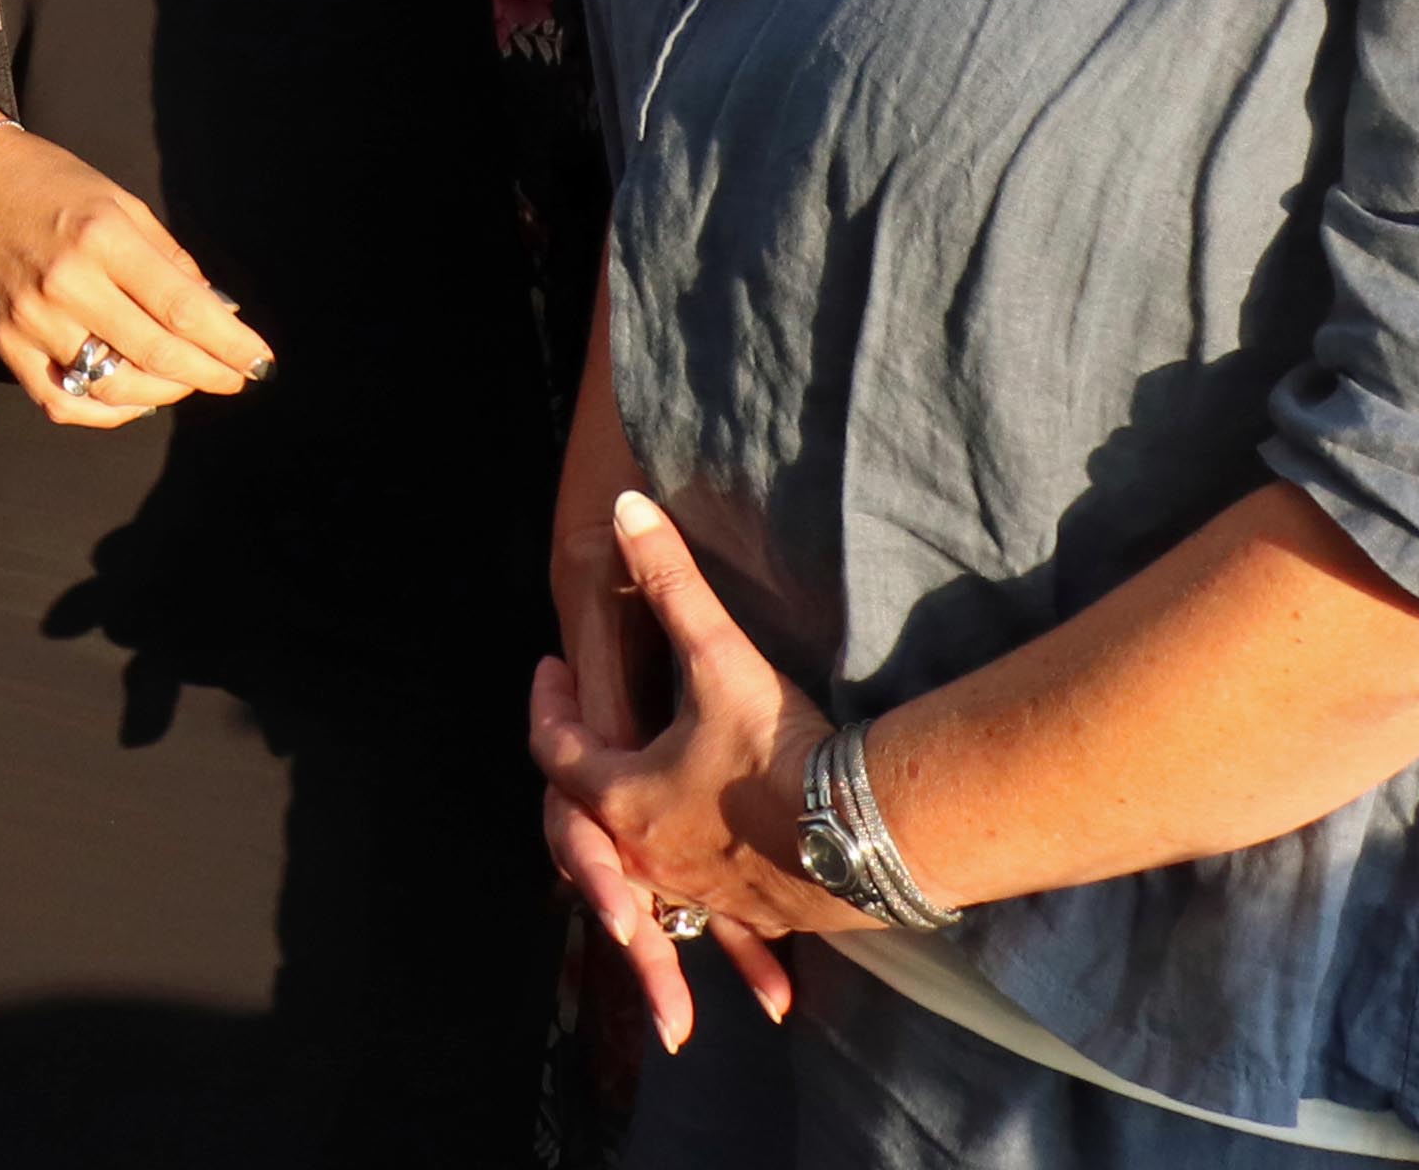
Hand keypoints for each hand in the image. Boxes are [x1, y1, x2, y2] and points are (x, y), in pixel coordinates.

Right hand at [0, 102, 268, 428]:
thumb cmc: (46, 182)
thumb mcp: (118, 200)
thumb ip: (168, 258)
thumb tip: (216, 310)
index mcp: (103, 237)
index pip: (182, 307)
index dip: (229, 342)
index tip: (259, 360)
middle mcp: (68, 284)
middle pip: (157, 354)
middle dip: (210, 373)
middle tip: (236, 378)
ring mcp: (32, 321)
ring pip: (114, 388)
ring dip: (164, 393)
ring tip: (185, 380)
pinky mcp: (4, 345)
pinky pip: (64, 403)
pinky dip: (108, 413)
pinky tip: (134, 399)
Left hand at [525, 486, 842, 1046]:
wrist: (871, 837)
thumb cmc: (779, 749)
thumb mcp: (718, 656)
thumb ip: (669, 581)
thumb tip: (625, 507)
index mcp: (623, 796)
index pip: (553, 747)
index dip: (547, 701)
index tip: (551, 665)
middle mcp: (648, 855)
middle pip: (579, 821)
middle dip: (574, 777)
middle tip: (583, 735)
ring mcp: (698, 892)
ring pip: (636, 871)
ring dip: (625, 837)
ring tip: (636, 795)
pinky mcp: (749, 912)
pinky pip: (698, 901)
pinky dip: (688, 877)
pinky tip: (711, 862)